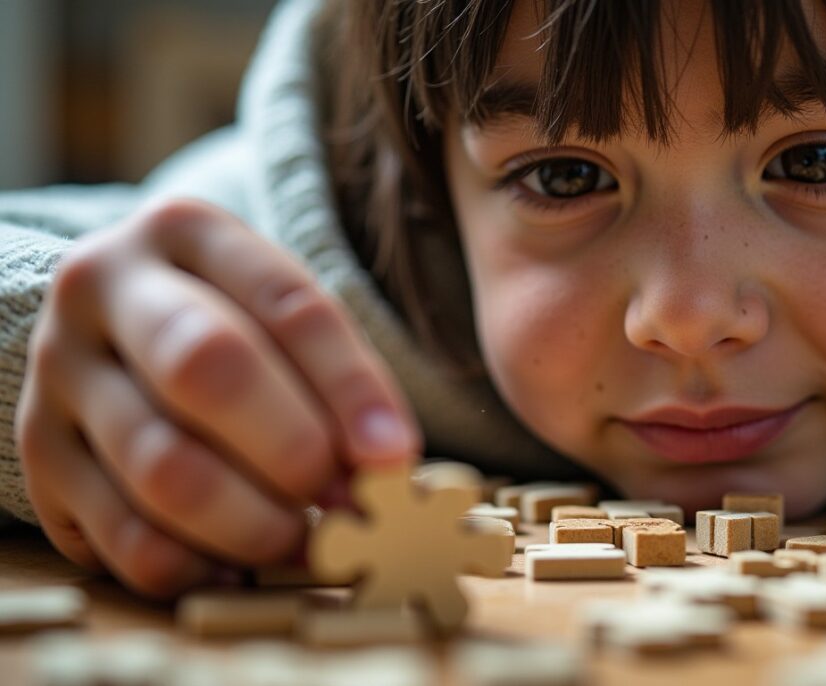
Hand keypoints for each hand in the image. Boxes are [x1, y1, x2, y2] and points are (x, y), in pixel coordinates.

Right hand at [15, 198, 422, 596]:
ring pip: (164, 467)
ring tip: (305, 540)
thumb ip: (336, 381)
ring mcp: (59, 373)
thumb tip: (386, 471)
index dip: (351, 388)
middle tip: (346, 502)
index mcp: (185, 231)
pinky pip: (122, 536)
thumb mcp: (282, 318)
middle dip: (294, 451)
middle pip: (206, 368)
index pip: (286, 303)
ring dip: (255, 524)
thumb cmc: (230, 323)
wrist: (112, 329)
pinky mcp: (38, 456)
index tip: (395, 456)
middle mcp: (103, 288)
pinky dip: (197, 566)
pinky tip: (239, 566)